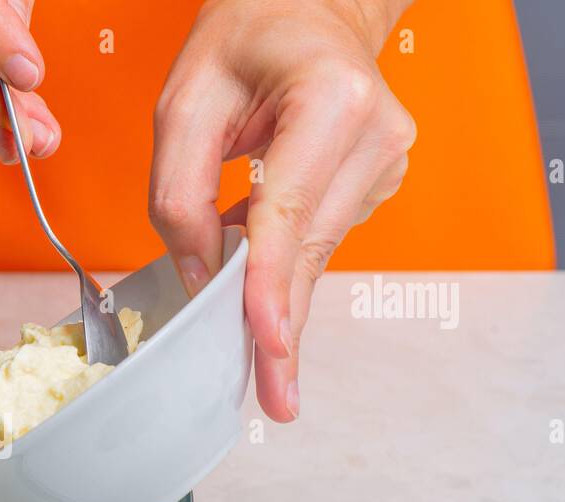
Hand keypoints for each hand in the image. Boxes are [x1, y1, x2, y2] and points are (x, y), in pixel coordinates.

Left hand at [148, 0, 415, 421]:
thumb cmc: (245, 40)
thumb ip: (179, 191)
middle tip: (277, 400)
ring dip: (281, 305)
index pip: (288, 210)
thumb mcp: (184, 101)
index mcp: (332, 99)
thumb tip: (197, 275)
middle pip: (310, 249)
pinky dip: (288, 273)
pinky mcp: (376, 183)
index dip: (269, 283)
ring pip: (317, 255)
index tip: (266, 342)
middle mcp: (376, 133)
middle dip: (282, 325)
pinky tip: (265, 294)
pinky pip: (320, 242)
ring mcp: (385, 161)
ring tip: (266, 368)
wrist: (308, 11)